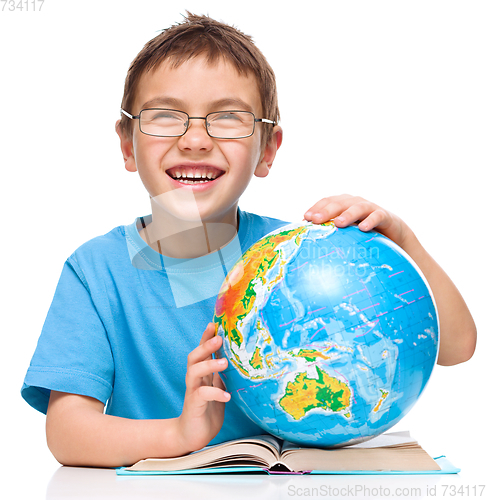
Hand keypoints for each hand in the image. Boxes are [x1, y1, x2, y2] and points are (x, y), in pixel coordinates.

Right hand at [177, 323, 229, 452]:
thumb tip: (240, 360)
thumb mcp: (218, 388)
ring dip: (209, 365)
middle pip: (194, 357)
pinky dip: (215, 394)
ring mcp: (192, 392)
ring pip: (194, 372)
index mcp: (201, 374)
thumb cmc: (208, 410)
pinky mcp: (194, 405)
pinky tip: (226, 396)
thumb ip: (222, 375)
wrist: (191, 436)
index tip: (214, 323)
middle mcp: (194, 380)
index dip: (206, 337)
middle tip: (219, 338)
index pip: (201, 351)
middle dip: (205, 345)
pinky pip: (202, 395)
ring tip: (224, 363)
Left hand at [304, 194, 411, 248]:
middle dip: (326, 210)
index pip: (326, 201)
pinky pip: (378, 216)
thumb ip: (329, 234)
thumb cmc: (362, 234)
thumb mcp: (344, 234)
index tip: (305, 218)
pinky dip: (371, 220)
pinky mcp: (385, 216)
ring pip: (358, 207)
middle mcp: (355, 203)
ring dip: (347, 214)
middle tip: (316, 220)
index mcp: (342, 205)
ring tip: (338, 223)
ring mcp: (370, 208)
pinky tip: (363, 228)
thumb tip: (306, 244)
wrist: (393, 235)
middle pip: (339, 203)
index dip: (316, 208)